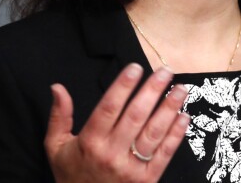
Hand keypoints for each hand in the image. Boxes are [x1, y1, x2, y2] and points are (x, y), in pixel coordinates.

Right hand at [44, 63, 189, 182]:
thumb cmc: (71, 175)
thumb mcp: (56, 147)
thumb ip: (59, 117)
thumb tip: (57, 87)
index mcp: (90, 142)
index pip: (109, 107)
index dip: (123, 86)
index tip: (136, 67)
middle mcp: (111, 153)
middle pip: (135, 116)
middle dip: (153, 90)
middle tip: (166, 70)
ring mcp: (130, 168)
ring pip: (153, 133)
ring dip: (169, 109)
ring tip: (180, 89)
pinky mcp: (146, 179)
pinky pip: (164, 154)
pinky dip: (176, 134)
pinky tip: (184, 116)